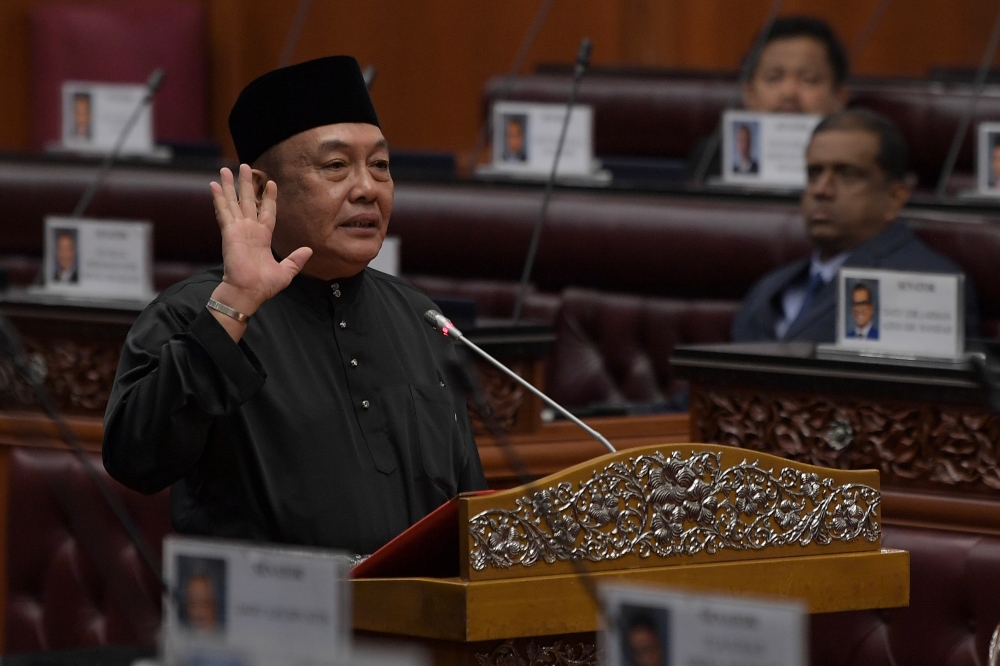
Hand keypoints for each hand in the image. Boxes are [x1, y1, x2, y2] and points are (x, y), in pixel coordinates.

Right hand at [208, 164, 311, 318]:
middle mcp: (249, 230)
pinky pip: (223, 212)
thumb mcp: (286, 271)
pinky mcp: (229, 232)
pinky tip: (215, 185)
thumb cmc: (264, 286)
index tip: (271, 183)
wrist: (249, 292)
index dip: (268, 197)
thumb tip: (308, 251)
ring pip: (234, 202)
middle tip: (245, 166)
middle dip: (246, 184)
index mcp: (263, 237)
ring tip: (226, 169)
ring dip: (230, 185)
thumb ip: (296, 260)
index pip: (267, 212)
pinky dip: (219, 198)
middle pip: (248, 201)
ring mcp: (238, 230)